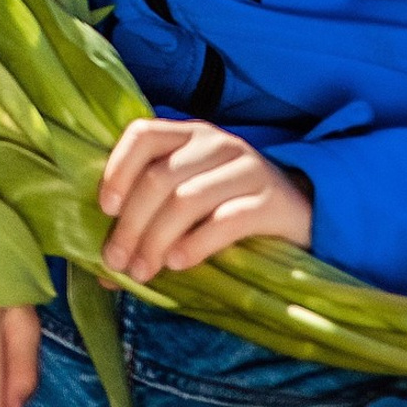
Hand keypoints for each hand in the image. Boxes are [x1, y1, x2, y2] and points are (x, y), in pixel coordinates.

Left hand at [99, 117, 312, 280]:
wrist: (304, 211)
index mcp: (188, 135)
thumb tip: (102, 272)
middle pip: (160, 177)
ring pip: (187, 199)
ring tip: (143, 271)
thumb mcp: (190, 200)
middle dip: (132, 223)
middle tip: (117, 261)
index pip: (143, 134)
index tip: (105, 209)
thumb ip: (149, 221)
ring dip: (157, 239)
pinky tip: (178, 263)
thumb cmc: (231, 206)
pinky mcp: (272, 199)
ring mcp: (246, 167)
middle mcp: (215, 142)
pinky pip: (227, 220)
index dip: (117, 168)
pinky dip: (196, 243)